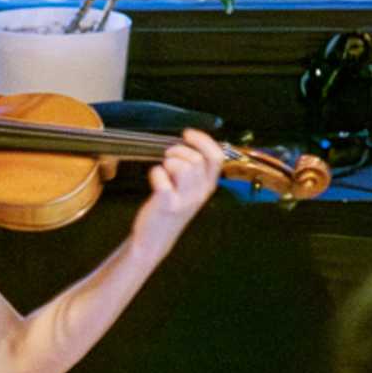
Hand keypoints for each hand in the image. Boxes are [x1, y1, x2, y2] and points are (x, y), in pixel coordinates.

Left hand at [133, 130, 223, 249]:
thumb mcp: (189, 189)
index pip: (217, 157)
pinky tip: (154, 178)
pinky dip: (155, 172)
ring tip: (163, 169)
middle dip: (179, 150)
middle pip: (196, 159)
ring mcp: (185, 200)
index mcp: (208, 186)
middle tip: (168, 157)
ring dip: (169, 161)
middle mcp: (200, 193)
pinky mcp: (167, 204)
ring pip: (183, 165)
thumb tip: (187, 140)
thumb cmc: (170, 207)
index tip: (187, 134)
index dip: (203, 140)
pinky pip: (162, 176)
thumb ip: (193, 169)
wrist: (155, 238)